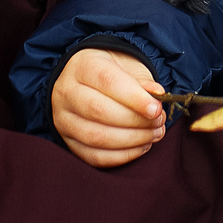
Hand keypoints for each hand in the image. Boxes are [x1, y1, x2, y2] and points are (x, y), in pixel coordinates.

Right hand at [51, 48, 165, 168]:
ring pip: (95, 137)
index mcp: (83, 66)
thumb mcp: (129, 67)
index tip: (156, 109)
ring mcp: (63, 119)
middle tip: (158, 122)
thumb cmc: (113, 72)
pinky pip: (94, 156)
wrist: (88, 81)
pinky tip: (141, 146)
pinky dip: (122, 155)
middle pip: (99, 110)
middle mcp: (67, 92)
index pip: (107, 81)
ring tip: (153, 134)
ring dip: (131, 140)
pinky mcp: (68, 141)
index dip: (134, 98)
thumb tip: (158, 96)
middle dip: (135, 121)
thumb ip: (143, 82)